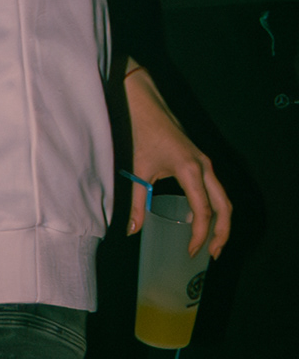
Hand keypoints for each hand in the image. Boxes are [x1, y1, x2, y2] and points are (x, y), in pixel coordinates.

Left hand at [123, 58, 231, 258]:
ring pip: (223, 197)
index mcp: (190, 169)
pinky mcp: (200, 160)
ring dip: (221, 221)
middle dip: (221, 232)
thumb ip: (137, 203)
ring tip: (211, 243)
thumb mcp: (138, 171)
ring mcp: (205, 162)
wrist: (144, 104)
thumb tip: (132, 231)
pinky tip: (199, 220)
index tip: (191, 251)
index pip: (203, 211)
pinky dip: (214, 207)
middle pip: (224, 206)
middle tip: (211, 254)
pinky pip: (214, 188)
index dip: (200, 234)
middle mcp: (204, 166)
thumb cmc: (141, 134)